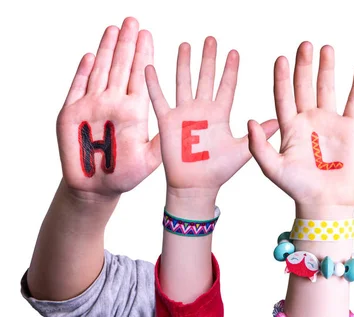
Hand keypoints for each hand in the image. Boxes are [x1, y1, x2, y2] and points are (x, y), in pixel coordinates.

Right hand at [56, 17, 159, 197]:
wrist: (96, 188)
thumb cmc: (125, 175)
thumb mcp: (151, 159)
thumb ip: (163, 140)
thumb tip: (181, 124)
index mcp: (134, 111)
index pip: (139, 77)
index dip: (143, 55)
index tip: (148, 35)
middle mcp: (114, 103)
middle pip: (121, 67)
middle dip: (126, 44)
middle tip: (132, 21)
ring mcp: (92, 106)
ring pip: (100, 72)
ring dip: (106, 50)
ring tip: (113, 29)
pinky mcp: (71, 114)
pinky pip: (77, 88)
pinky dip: (82, 72)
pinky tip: (89, 55)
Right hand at [145, 37, 277, 196]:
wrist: (196, 186)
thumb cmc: (219, 171)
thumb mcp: (243, 150)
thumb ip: (259, 134)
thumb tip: (280, 120)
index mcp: (220, 114)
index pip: (226, 86)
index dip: (230, 70)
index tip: (234, 52)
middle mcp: (202, 110)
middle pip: (206, 78)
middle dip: (208, 58)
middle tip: (211, 39)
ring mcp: (184, 114)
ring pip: (184, 82)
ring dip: (184, 63)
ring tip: (186, 44)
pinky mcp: (167, 122)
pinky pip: (159, 99)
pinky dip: (154, 84)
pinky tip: (150, 67)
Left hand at [248, 42, 353, 215]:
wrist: (326, 204)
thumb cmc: (298, 189)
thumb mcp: (273, 168)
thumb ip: (259, 145)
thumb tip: (249, 120)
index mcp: (289, 127)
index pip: (283, 95)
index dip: (281, 77)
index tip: (281, 58)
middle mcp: (308, 121)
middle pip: (304, 86)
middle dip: (304, 65)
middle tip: (305, 44)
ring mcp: (329, 123)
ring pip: (328, 88)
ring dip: (327, 68)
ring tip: (326, 49)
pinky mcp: (350, 129)